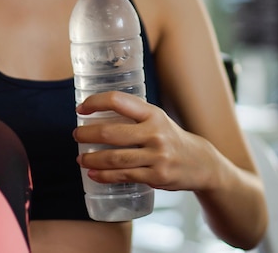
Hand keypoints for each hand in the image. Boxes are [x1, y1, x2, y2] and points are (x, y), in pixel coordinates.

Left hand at [73, 91, 217, 191]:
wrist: (200, 162)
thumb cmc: (170, 138)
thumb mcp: (157, 119)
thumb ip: (133, 116)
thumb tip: (96, 115)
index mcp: (153, 113)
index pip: (119, 101)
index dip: (95, 103)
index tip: (81, 109)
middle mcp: (155, 133)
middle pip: (111, 132)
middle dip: (87, 134)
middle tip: (77, 135)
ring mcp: (157, 156)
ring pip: (115, 158)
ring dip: (92, 158)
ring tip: (80, 158)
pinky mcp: (156, 176)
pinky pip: (124, 176)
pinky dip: (104, 176)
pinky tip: (93, 174)